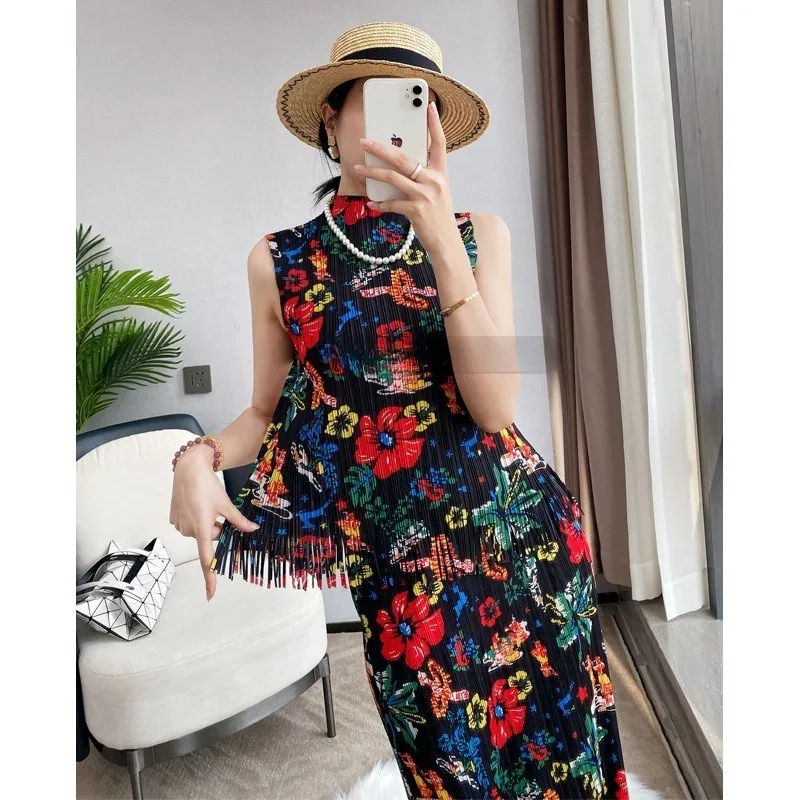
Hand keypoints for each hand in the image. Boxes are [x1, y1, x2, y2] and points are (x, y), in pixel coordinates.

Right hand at [169, 447, 258, 599]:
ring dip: (207, 523)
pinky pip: (190, 525)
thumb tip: (251, 530)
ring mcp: (180, 525)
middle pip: (209, 538)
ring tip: (206, 503)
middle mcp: (189, 530)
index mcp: (202, 528)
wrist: (188, 469)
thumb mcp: (226, 504)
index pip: (207, 559)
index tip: (211, 594)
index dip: (210, 578)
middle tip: (219, 511)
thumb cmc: (208, 485)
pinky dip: (196, 518)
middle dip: (217, 529)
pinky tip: (196, 504)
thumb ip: (238, 520)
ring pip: (200, 531)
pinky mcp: (174, 519)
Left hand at [354, 101, 461, 260]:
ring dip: (372, 172)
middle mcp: (434, 181)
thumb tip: (398, 165)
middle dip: (381, 148)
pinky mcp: (416, 210)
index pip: (439, 143)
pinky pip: (391, 202)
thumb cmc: (438, 216)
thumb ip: (422, 177)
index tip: (429, 106)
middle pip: (404, 157)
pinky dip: (379, 203)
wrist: (445, 242)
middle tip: (365, 141)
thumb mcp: (437, 192)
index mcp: (441, 173)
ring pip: (393, 177)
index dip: (435, 124)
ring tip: (358, 168)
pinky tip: (371, 202)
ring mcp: (425, 196)